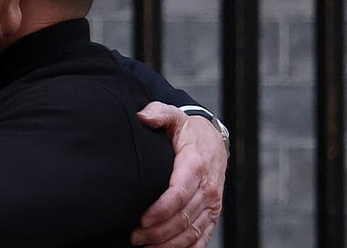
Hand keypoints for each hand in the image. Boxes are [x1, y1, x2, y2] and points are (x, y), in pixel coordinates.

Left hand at [131, 102, 226, 246]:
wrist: (213, 140)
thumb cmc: (187, 131)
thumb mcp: (174, 116)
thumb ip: (158, 113)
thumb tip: (143, 115)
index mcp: (196, 165)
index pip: (180, 193)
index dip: (161, 210)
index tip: (141, 219)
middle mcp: (208, 188)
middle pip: (184, 217)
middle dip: (158, 231)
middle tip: (134, 237)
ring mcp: (212, 204)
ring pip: (192, 231)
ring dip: (168, 244)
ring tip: (143, 246)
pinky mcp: (212, 215)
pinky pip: (202, 238)